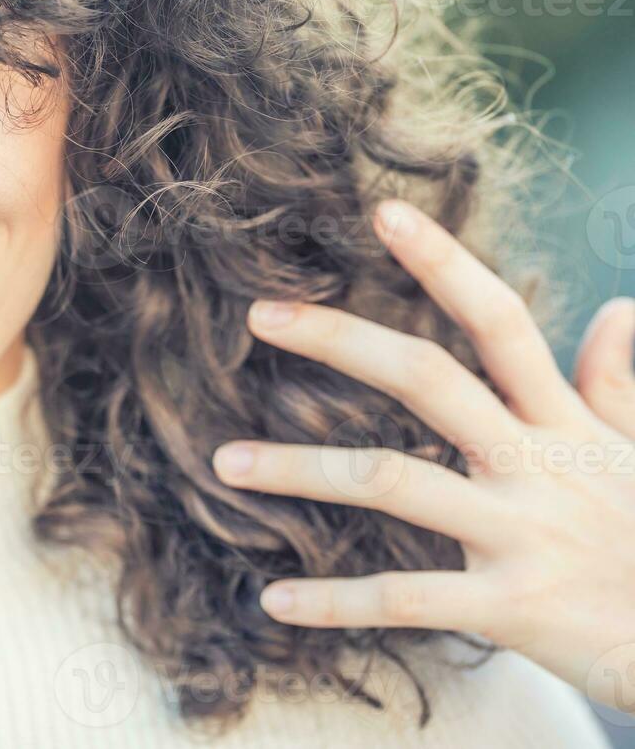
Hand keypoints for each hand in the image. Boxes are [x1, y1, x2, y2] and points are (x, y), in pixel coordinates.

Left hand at [211, 198, 634, 714]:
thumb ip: (617, 384)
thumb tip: (617, 309)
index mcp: (560, 422)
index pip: (500, 321)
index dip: (445, 262)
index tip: (383, 213)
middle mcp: (533, 463)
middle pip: (426, 378)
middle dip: (340, 339)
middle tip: (256, 314)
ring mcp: (520, 533)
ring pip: (391, 482)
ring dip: (298, 471)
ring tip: (223, 464)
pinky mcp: (509, 607)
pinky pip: (404, 599)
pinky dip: (335, 601)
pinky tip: (274, 600)